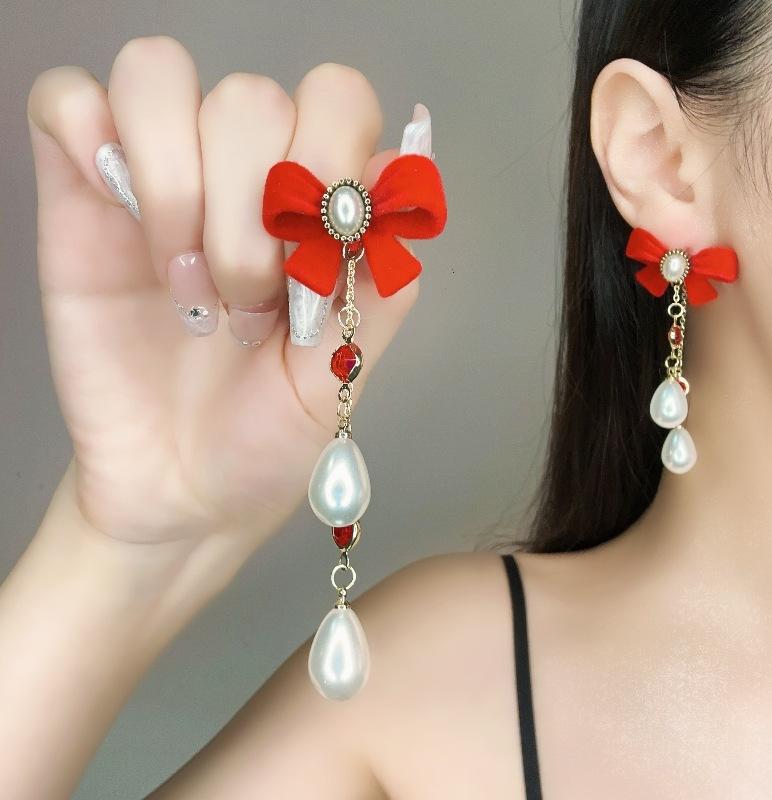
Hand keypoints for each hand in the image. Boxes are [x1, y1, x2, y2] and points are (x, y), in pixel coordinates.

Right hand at [28, 38, 420, 570]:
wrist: (181, 489)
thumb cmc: (267, 435)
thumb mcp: (340, 372)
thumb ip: (379, 280)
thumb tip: (404, 175)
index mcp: (317, 207)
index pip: (336, 101)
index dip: (328, 164)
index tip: (312, 263)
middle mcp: (245, 177)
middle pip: (251, 98)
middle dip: (251, 213)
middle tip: (249, 307)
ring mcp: (161, 179)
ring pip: (160, 76)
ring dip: (180, 190)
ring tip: (190, 289)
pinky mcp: (82, 197)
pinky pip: (69, 100)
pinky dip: (91, 136)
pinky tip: (122, 218)